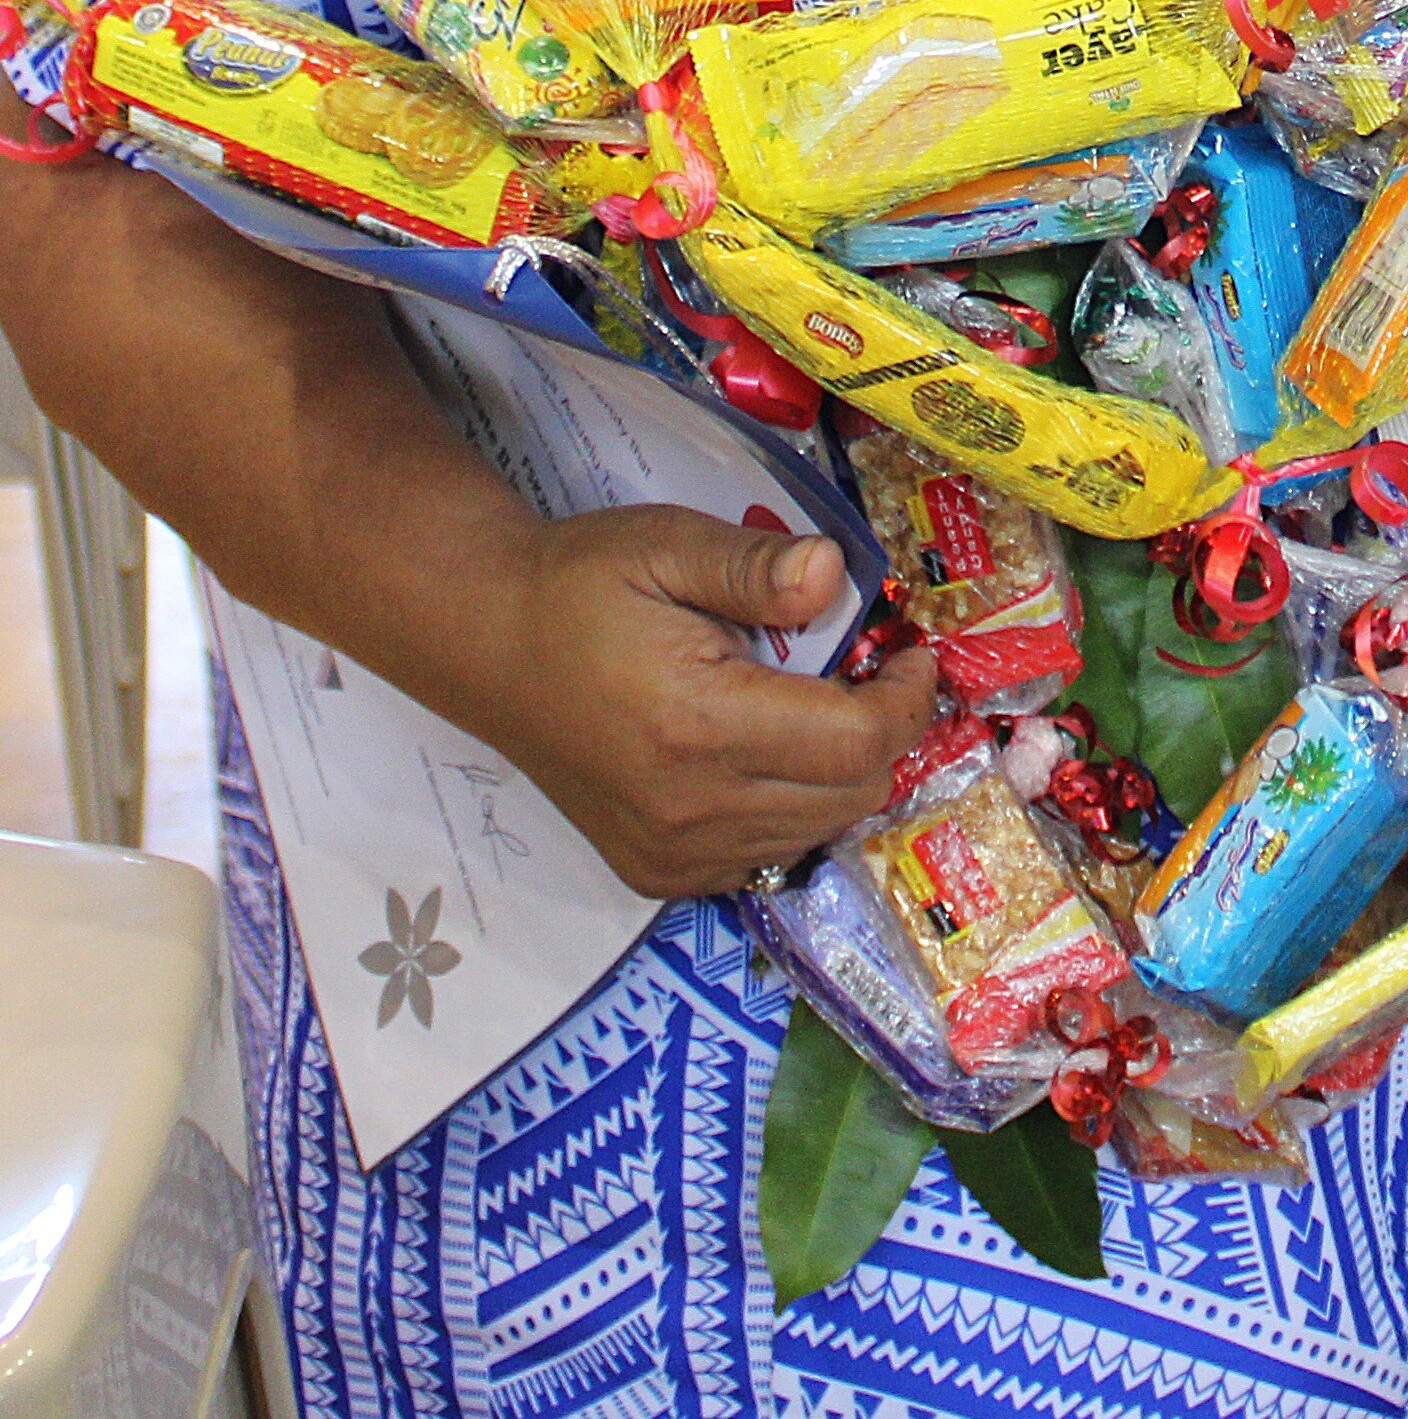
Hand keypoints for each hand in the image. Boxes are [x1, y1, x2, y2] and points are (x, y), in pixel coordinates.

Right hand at [459, 508, 937, 898]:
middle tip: (870, 669)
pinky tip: (772, 750)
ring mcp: (670, 853)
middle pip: (850, 794)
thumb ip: (758, 567)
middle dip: (883, 731)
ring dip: (843, 772)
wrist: (486, 641)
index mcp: (697, 725)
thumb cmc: (579, 586)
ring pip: (816, 831)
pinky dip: (795, 809)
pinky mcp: (654, 872)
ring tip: (820, 703)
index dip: (906, 699)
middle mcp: (688, 808)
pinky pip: (766, 856)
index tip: (911, 651)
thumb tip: (837, 574)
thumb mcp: (668, 546)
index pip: (855, 743)